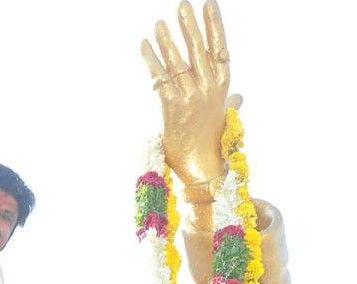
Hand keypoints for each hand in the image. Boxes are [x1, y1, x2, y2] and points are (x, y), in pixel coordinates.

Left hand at [141, 1, 231, 186]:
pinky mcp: (173, 109)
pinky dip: (151, 61)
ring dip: (167, 40)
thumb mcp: (222, 118)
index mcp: (222, 87)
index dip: (214, 25)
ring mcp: (191, 98)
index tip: (208, 4)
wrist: (202, 168)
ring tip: (160, 24)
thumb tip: (238, 97)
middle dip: (189, 26)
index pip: (219, 49)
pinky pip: (160, 79)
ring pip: (178, 62)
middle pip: (198, 50)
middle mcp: (208, 90)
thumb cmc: (211, 144)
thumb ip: (229, 103)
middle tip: (182, 5)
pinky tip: (145, 45)